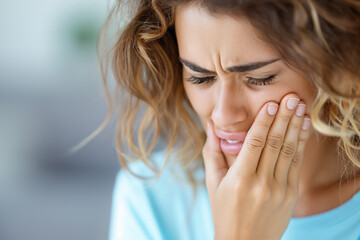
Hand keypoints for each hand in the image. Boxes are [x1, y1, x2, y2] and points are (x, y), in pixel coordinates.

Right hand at [203, 94, 310, 239]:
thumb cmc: (224, 211)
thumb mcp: (213, 183)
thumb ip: (212, 152)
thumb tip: (210, 125)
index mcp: (239, 179)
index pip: (255, 143)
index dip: (264, 122)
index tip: (271, 103)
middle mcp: (261, 183)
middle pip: (275, 143)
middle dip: (284, 117)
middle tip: (291, 97)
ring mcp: (279, 189)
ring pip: (289, 151)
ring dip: (296, 126)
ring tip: (300, 106)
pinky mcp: (290, 194)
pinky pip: (296, 164)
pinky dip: (301, 143)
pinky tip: (303, 127)